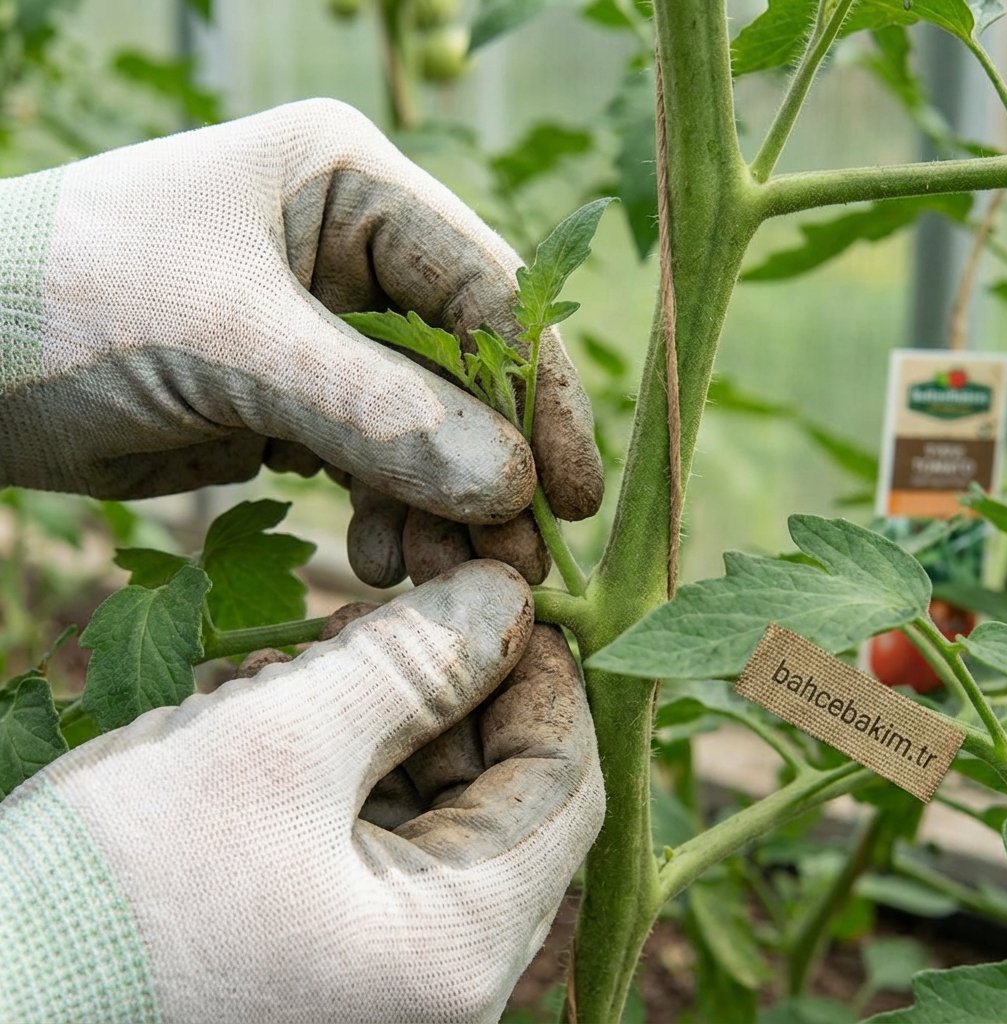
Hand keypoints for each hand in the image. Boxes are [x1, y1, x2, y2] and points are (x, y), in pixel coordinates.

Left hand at [0, 99, 601, 583]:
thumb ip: (375, 413)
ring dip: (441, 505)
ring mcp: (327, 331)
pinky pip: (378, 461)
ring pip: (429, 427)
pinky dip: (391, 514)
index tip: (569, 495)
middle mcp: (352, 252)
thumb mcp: (226, 343)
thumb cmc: (62, 302)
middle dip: (492, 468)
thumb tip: (510, 484)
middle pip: (470, 368)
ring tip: (428, 573)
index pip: (489, 290)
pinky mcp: (298, 399)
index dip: (541, 393)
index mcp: (349, 186)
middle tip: (511, 564)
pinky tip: (378, 560)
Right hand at [0, 561, 602, 1022]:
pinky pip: (367, 840)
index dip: (545, 677)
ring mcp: (376, 974)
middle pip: (499, 796)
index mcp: (457, 951)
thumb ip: (413, 664)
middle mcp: (435, 982)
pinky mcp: (318, 954)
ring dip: (382, 721)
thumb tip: (507, 597)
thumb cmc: (114, 897)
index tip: (498, 597)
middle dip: (449, 691)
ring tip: (301, 668)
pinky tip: (271, 719)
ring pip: (429, 809)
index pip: (566, 786)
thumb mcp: (276, 748)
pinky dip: (336, 768)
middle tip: (379, 619)